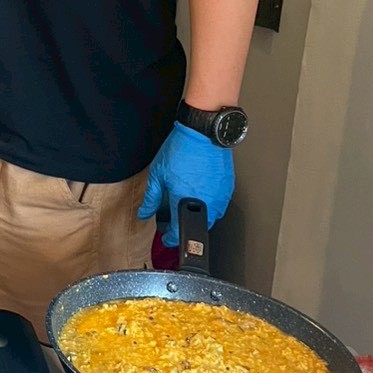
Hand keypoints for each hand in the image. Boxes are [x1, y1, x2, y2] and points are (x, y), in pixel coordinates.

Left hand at [136, 123, 233, 246]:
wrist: (202, 134)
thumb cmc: (180, 151)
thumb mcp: (158, 174)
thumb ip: (151, 198)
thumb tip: (144, 213)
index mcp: (185, 202)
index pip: (180, 233)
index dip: (172, 239)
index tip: (167, 239)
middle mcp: (206, 204)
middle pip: (198, 227)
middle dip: (186, 226)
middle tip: (175, 220)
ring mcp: (220, 197)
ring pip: (211, 217)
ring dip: (199, 215)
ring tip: (188, 203)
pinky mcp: (228, 189)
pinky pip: (220, 204)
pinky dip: (209, 203)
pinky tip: (200, 191)